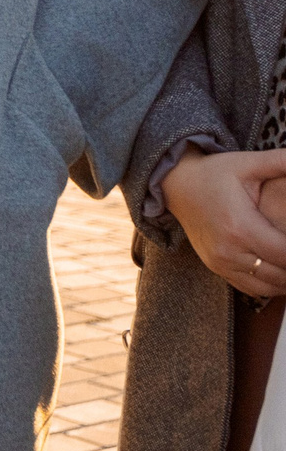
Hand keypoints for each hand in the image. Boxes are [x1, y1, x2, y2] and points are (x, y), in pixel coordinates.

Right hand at [162, 145, 285, 298]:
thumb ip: (282, 162)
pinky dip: (269, 285)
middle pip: (279, 275)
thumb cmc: (214, 173)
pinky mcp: (216, 267)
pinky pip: (249, 288)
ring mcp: (220, 262)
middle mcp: (229, 251)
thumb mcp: (249, 163)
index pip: (285, 254)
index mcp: (240, 227)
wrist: (176, 185)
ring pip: (266, 287)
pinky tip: (280, 272)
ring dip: (285, 279)